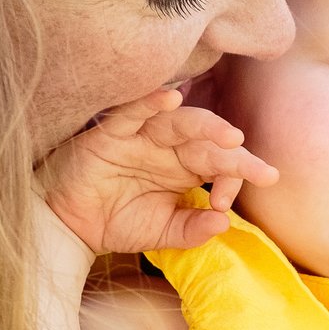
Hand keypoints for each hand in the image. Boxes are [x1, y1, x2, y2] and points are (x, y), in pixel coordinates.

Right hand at [37, 87, 277, 255]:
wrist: (70, 225)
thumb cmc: (117, 222)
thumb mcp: (162, 232)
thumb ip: (192, 229)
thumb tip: (224, 223)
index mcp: (188, 168)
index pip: (221, 164)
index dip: (232, 179)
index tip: (224, 204)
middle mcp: (170, 147)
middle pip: (208, 141)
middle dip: (234, 155)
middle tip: (258, 169)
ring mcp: (142, 136)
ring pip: (179, 122)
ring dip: (206, 126)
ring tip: (231, 137)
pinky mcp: (111, 133)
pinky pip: (133, 112)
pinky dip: (150, 103)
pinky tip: (171, 98)